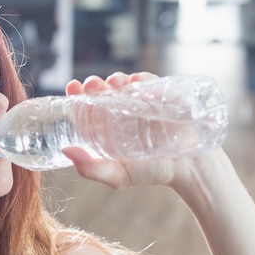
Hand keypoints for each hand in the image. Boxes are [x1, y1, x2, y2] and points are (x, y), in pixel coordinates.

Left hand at [63, 71, 183, 188]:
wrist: (190, 168)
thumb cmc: (153, 173)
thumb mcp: (118, 176)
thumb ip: (90, 169)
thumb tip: (65, 150)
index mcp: (108, 128)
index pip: (88, 108)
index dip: (78, 96)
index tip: (72, 88)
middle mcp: (123, 113)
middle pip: (103, 92)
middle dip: (95, 84)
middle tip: (92, 84)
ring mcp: (143, 103)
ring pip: (124, 83)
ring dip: (116, 78)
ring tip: (114, 82)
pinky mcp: (163, 96)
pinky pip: (151, 82)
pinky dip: (142, 78)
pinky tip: (136, 81)